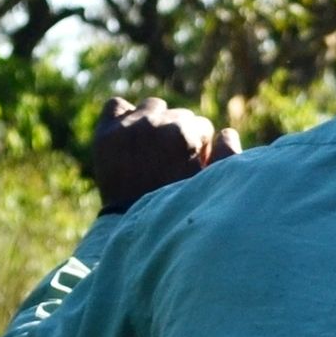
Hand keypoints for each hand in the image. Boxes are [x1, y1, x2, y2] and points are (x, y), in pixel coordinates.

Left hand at [92, 97, 239, 211]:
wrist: (134, 230)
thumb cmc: (180, 212)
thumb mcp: (213, 186)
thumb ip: (229, 156)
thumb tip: (226, 133)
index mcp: (185, 132)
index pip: (201, 127)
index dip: (200, 149)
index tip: (191, 167)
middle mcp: (156, 122)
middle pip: (178, 116)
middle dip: (180, 136)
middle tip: (171, 163)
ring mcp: (128, 126)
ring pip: (151, 107)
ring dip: (155, 122)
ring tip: (152, 149)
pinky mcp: (106, 134)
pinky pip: (116, 106)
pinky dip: (123, 115)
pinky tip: (128, 135)